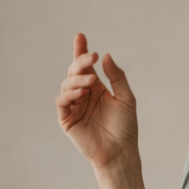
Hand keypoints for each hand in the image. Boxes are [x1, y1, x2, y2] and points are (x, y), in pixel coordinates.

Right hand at [56, 32, 138, 172]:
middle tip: (92, 57)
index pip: (85, 66)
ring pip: (67, 84)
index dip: (81, 51)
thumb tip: (105, 56)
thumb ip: (117, 77)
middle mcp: (83, 95)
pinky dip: (69, 94)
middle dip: (80, 61)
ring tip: (91, 82)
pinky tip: (81, 93)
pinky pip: (62, 101)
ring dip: (77, 79)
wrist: (120, 152)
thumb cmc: (125, 128)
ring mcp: (74, 106)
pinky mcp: (67, 119)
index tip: (81, 37)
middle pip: (75, 71)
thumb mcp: (126, 98)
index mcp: (96, 88)